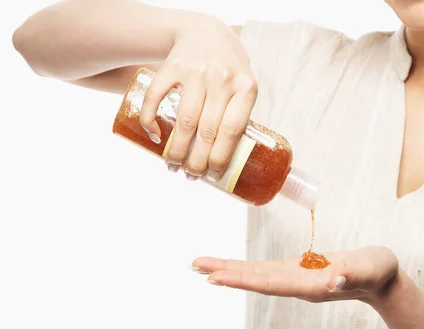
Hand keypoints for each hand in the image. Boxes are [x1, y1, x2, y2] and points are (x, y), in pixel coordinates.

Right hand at [139, 17, 256, 180]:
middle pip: (206, 131)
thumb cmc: (229, 70)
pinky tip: (154, 136)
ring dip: (176, 149)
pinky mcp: (172, 66)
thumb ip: (238, 117)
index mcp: (246, 88)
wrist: (207, 32)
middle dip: (196, 161)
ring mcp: (196, 71)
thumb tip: (228, 162)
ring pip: (184, 120)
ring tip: (173, 165)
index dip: (220, 158)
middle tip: (190, 176)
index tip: (212, 175)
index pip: (232, 131)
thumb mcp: (244, 88)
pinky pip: (157, 97)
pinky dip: (151, 119)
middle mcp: (222, 78)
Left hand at [191, 246, 399, 303]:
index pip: (270, 283)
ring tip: (202, 266)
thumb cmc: (379, 271)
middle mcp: (298, 284)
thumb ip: (353, 275)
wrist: (381, 279)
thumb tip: (333, 281)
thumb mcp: (371, 268)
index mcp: (311, 285)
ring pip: (257, 275)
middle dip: (226, 273)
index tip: (216, 277)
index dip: (243, 280)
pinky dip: (246, 267)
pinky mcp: (298, 271)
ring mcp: (296, 279)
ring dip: (230, 270)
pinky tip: (232, 267)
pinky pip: (266, 270)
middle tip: (194, 265)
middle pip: (256, 280)